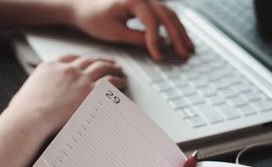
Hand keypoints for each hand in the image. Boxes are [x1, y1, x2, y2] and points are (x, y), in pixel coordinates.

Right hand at [8, 54, 125, 135]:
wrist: (30, 119)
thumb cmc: (24, 112)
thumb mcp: (29, 92)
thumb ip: (41, 89)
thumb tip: (44, 97)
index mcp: (51, 67)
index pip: (70, 57)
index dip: (82, 58)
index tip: (89, 60)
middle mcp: (67, 69)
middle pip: (89, 60)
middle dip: (101, 60)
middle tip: (110, 62)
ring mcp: (81, 79)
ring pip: (102, 68)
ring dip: (112, 68)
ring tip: (119, 71)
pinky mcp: (91, 92)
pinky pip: (110, 83)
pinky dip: (117, 81)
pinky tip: (121, 82)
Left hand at [72, 0, 193, 60]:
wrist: (82, 6)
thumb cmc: (93, 17)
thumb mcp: (114, 32)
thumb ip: (137, 38)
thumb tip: (158, 46)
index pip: (152, 21)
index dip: (157, 41)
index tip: (160, 57)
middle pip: (167, 16)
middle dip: (177, 37)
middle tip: (184, 53)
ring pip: (169, 13)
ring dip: (180, 31)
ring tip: (188, 47)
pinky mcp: (145, 4)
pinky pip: (164, 13)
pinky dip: (173, 26)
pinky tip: (179, 36)